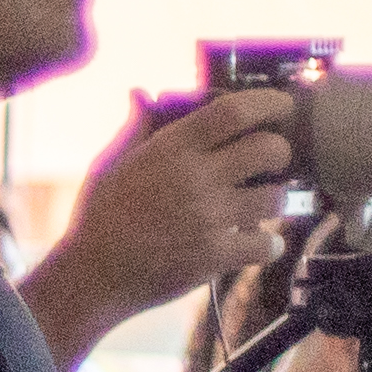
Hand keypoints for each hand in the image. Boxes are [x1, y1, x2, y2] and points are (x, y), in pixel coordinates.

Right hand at [32, 89, 294, 349]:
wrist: (90, 278)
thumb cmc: (99, 217)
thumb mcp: (109, 165)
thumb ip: (135, 128)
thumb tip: (141, 94)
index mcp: (170, 150)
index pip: (235, 111)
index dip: (269, 103)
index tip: (281, 107)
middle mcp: (195, 179)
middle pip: (270, 149)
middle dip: (279, 153)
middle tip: (270, 162)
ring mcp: (208, 219)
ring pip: (277, 198)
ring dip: (273, 201)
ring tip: (258, 205)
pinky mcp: (215, 256)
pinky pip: (268, 244)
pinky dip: (267, 245)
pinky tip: (253, 244)